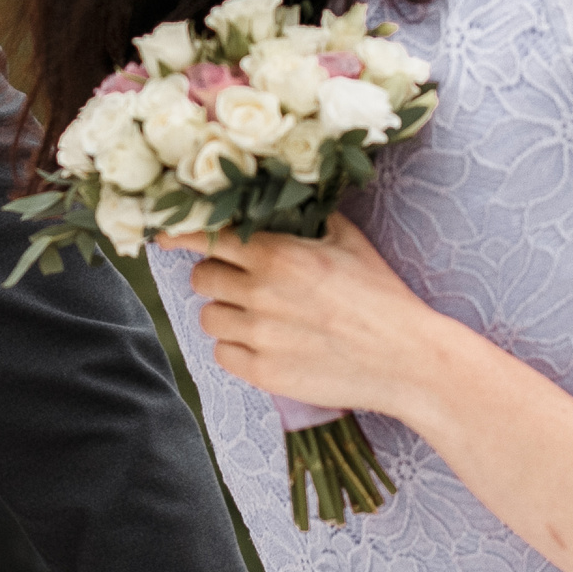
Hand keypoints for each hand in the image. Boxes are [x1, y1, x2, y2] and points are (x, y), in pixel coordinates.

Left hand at [170, 217, 439, 420]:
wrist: (407, 359)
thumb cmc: (381, 296)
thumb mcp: (348, 241)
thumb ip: (305, 219)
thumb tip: (278, 198)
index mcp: (278, 254)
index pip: (206, 237)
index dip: (181, 235)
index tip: (165, 236)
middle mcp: (260, 293)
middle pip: (200, 278)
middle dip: (214, 276)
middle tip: (239, 282)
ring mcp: (259, 336)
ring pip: (208, 317)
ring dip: (224, 313)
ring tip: (257, 316)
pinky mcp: (263, 373)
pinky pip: (222, 354)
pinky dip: (236, 348)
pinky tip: (264, 344)